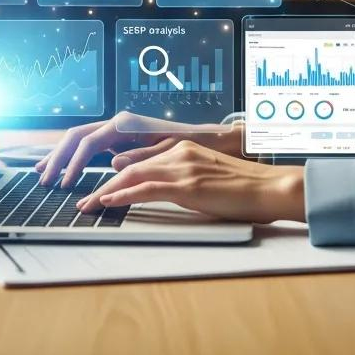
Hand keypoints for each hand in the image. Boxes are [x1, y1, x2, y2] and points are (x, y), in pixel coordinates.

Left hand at [76, 139, 305, 224]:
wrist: (270, 187)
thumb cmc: (244, 188)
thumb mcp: (207, 179)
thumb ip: (182, 179)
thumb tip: (160, 191)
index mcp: (183, 148)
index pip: (140, 160)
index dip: (116, 174)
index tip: (100, 186)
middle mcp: (179, 152)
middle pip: (130, 166)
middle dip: (103, 182)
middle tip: (84, 198)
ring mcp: (182, 167)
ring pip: (132, 176)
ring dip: (106, 192)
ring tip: (88, 206)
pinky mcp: (187, 185)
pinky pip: (146, 189)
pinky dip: (123, 196)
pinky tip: (108, 204)